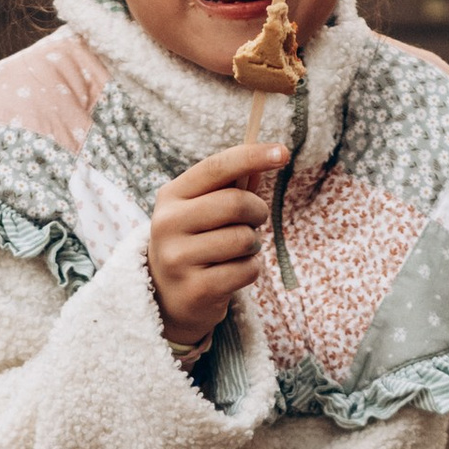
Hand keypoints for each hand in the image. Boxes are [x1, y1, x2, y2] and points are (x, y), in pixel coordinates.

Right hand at [149, 141, 276, 347]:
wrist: (165, 297)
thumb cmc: (194, 242)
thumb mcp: (203, 209)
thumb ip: (233, 185)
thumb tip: (269, 156)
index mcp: (171, 196)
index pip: (216, 167)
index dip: (252, 156)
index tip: (283, 152)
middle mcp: (167, 224)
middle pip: (235, 203)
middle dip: (258, 211)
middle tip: (256, 221)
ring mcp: (178, 259)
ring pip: (243, 239)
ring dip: (253, 244)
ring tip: (238, 251)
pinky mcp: (195, 289)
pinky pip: (246, 270)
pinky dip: (250, 269)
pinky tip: (233, 273)